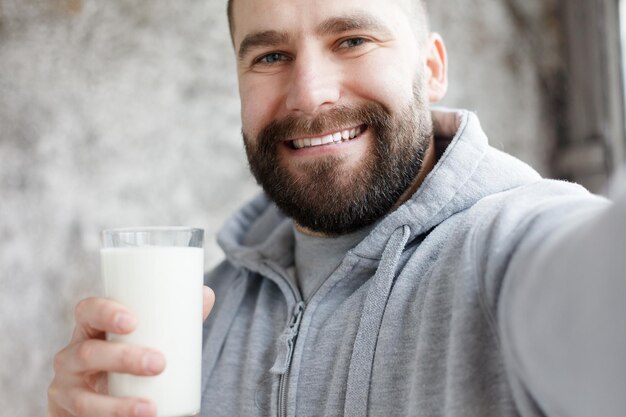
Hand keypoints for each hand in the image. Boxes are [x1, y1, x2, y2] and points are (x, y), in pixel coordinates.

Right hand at [48, 286, 215, 416]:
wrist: (105, 394)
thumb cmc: (130, 354)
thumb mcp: (146, 337)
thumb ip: (175, 318)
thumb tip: (207, 295)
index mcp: (91, 328)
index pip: (88, 311)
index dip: (105, 313)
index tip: (133, 321)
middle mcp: (72, 355)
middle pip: (88, 353)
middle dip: (124, 359)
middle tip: (159, 363)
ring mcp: (68, 387)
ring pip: (84, 397)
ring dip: (118, 406)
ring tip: (151, 408)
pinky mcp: (71, 414)